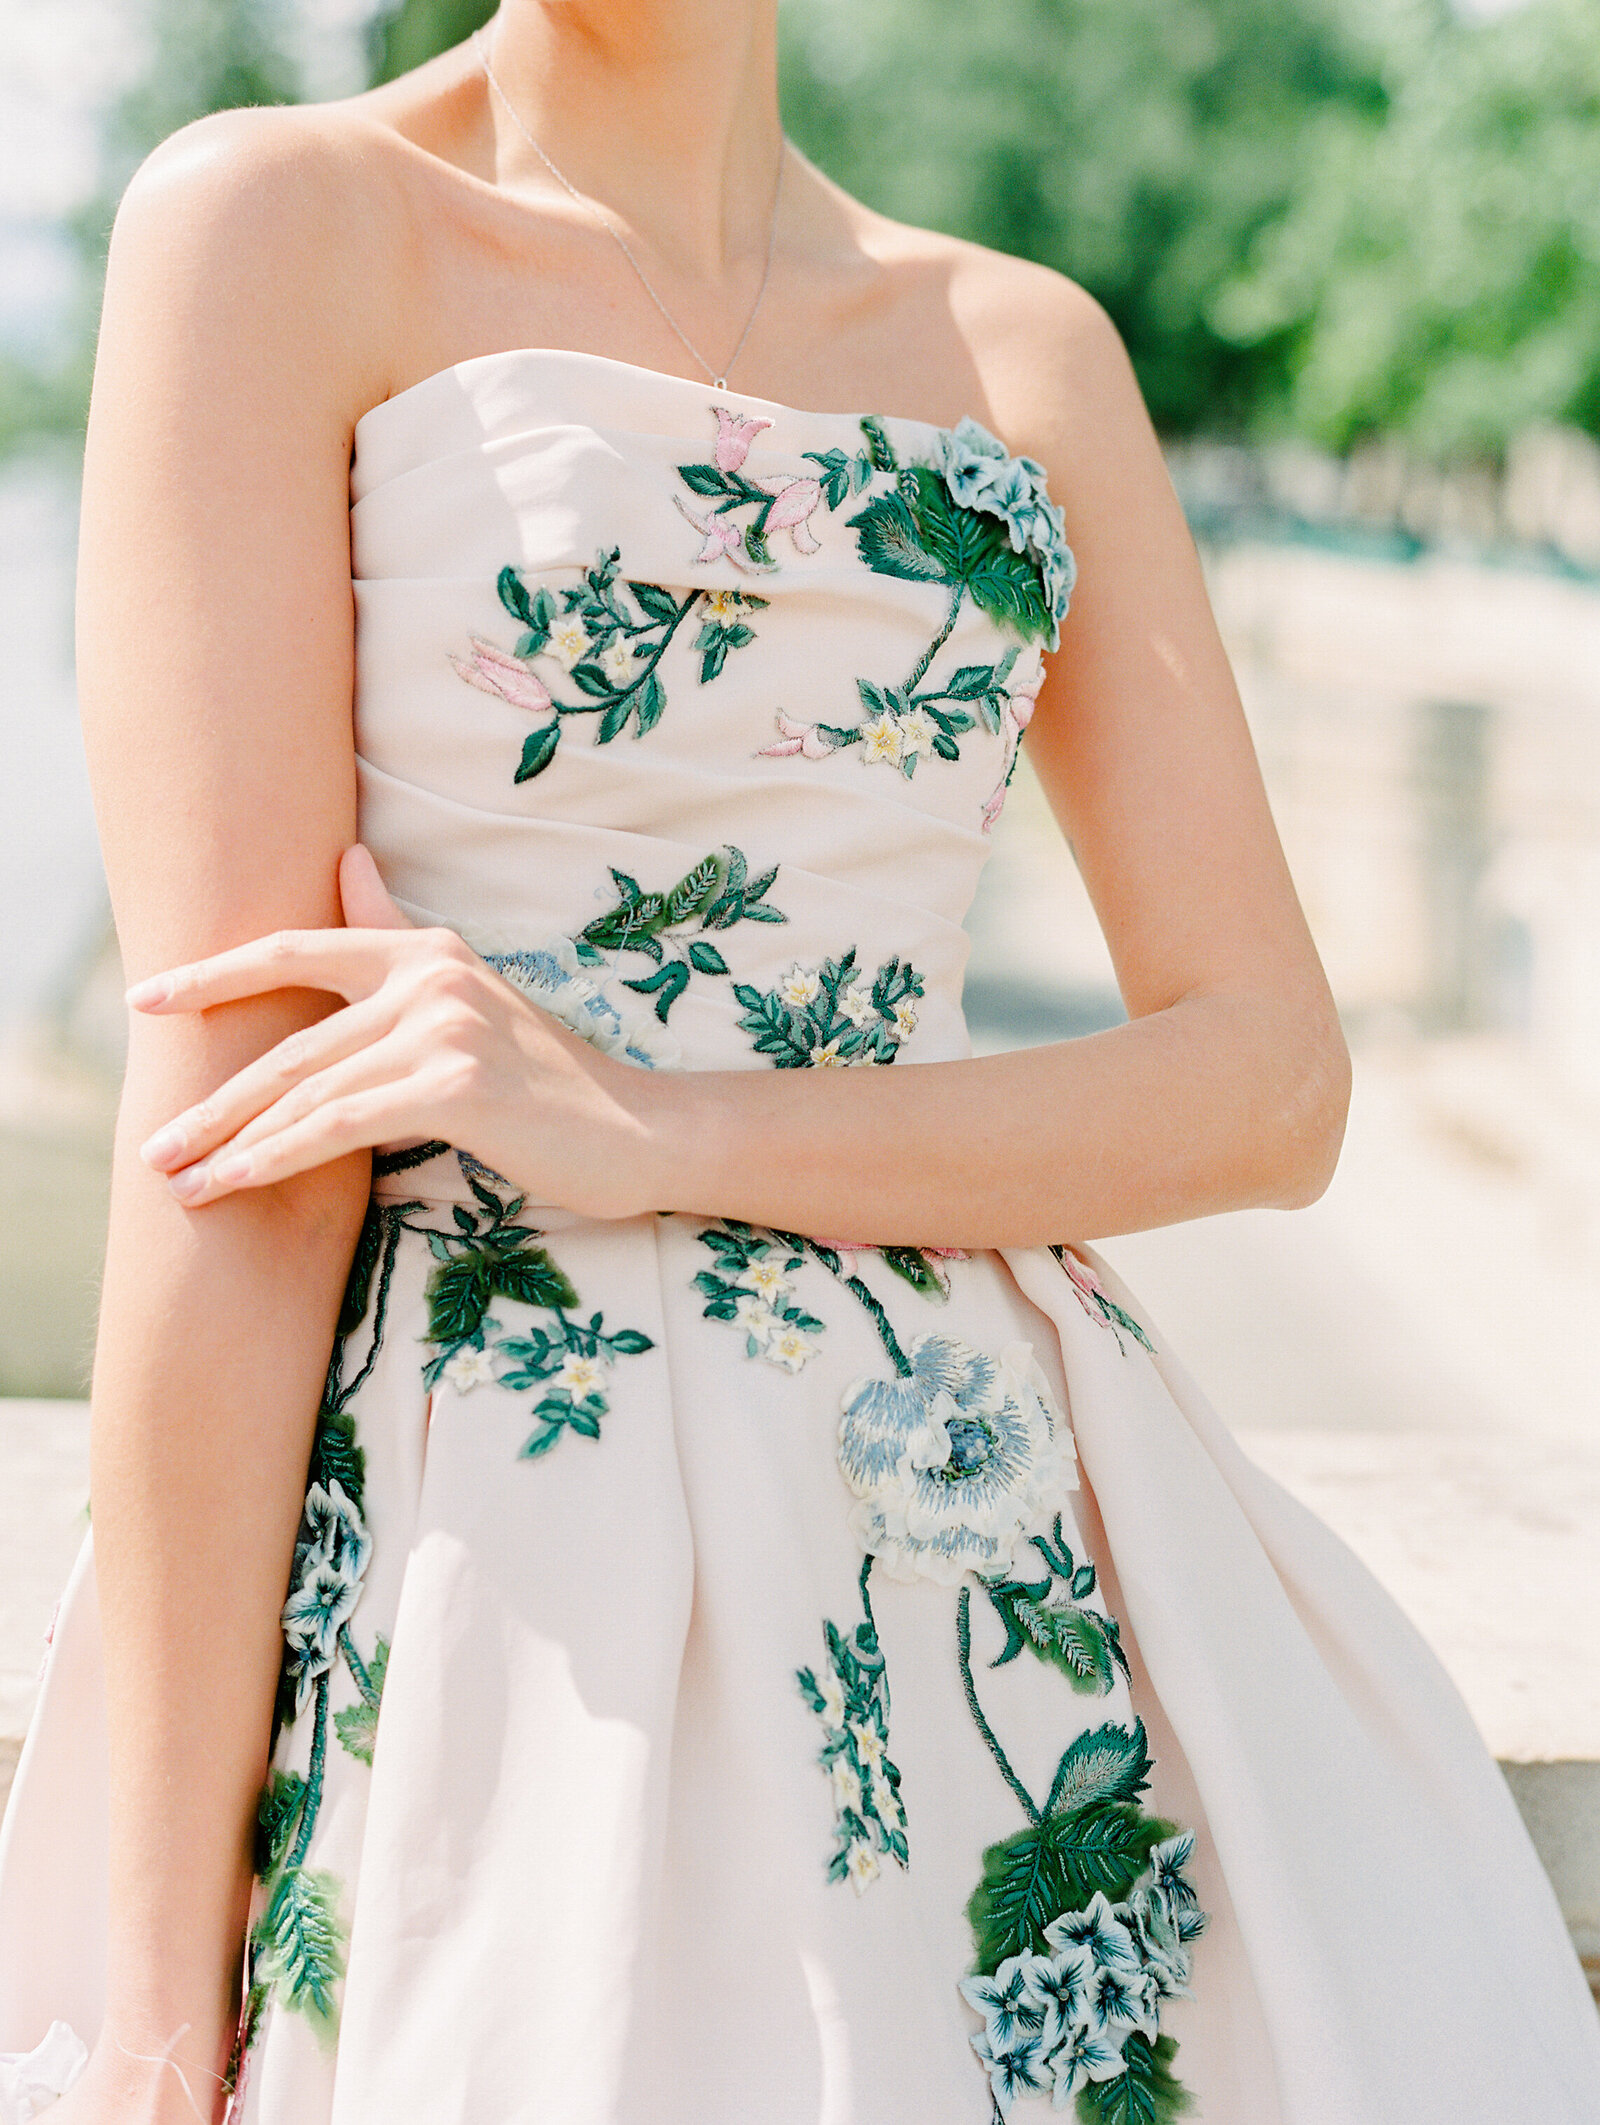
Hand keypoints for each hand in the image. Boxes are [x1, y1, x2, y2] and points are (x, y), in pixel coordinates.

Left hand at [129, 845, 665, 1217]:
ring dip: (233, 1144)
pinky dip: (279, 1160)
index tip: (145, 1000)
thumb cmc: (551, 1080)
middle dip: (212, 1101)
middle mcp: (430, 977)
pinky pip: (341, 1128)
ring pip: (307, 1091)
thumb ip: (397, 934)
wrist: (640, 1131)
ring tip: (179, 1182)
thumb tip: (348, 860)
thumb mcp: (471, 998)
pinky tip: (238, 1185)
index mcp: (426, 952)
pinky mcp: (455, 1086)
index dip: (214, 976)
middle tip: (154, 1145)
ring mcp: (444, 1027)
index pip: (298, 949)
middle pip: (289, 1041)